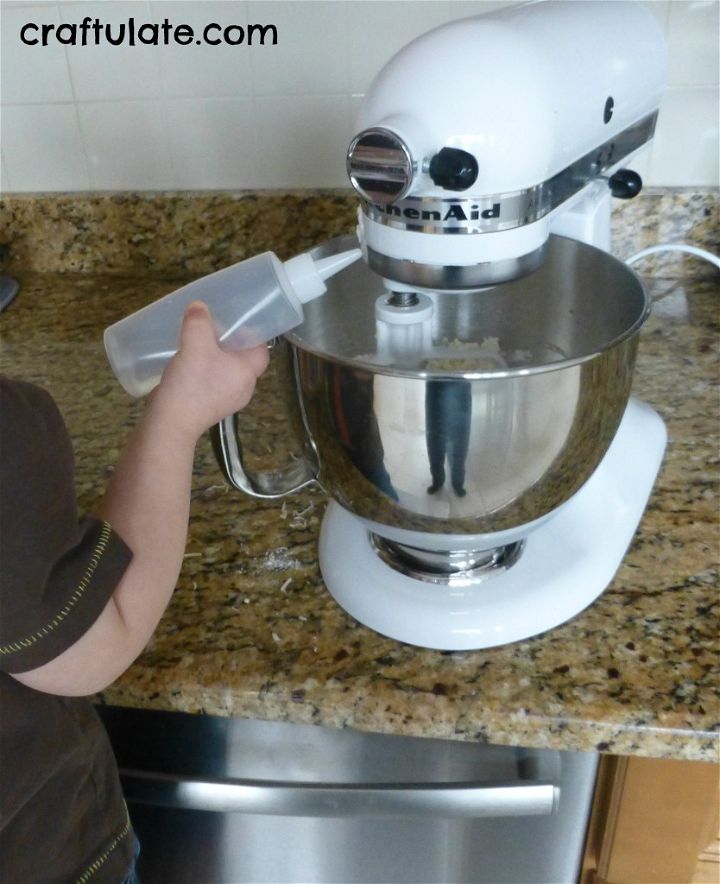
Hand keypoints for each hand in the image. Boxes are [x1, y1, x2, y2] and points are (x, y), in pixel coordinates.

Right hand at [151, 301, 269, 440]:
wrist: (170, 422)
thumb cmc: (191, 383)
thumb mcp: (195, 344)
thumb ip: (198, 321)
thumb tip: (199, 307)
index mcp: (247, 373)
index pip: (261, 350)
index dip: (252, 334)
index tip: (236, 323)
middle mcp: (243, 388)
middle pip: (243, 360)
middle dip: (230, 344)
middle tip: (214, 329)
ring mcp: (226, 400)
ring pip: (226, 372)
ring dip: (214, 357)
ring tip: (198, 343)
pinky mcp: (209, 407)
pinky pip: (212, 382)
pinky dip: (204, 371)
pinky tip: (188, 363)